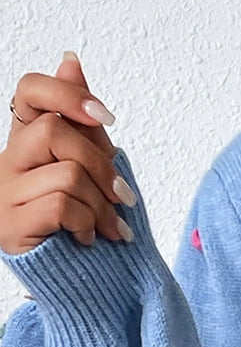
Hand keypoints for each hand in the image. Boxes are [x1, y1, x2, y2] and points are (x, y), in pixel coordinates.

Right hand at [0, 50, 133, 254]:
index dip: (67, 95)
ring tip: (112, 229)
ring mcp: (6, 194)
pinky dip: (86, 224)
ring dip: (101, 205)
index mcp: (27, 143)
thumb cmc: (85, 226)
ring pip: (65, 172)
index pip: (28, 91)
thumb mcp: (90, 169)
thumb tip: (71, 61)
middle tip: (123, 197)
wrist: (82, 286)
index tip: (106, 117)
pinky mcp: (12, 226)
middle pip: (54, 132)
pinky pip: (61, 205)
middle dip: (101, 165)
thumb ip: (81, 123)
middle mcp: (8, 162)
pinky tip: (88, 240)